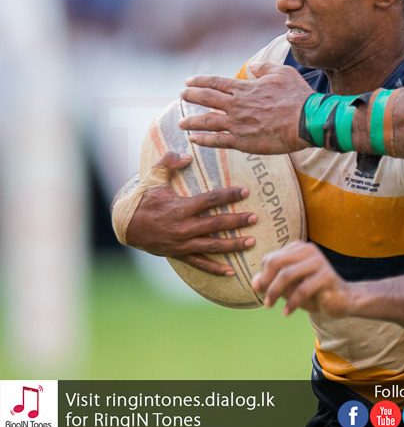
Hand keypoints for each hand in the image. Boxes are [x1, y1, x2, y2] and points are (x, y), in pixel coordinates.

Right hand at [126, 152, 255, 275]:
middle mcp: (183, 227)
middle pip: (216, 224)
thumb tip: (186, 155)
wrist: (125, 225)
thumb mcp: (153, 178)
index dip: (228, 195)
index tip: (245, 192)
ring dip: (233, 245)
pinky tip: (231, 271)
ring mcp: (182, 243)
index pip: (210, 200)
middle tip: (255, 218)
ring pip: (212, 246)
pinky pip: (199, 263)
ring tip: (251, 242)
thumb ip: (168, 162)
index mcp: (180, 208)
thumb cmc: (143, 199)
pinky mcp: (179, 254)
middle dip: (237, 221)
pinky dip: (215, 269)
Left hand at [179, 63, 313, 153]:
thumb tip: (252, 67)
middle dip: (191, 96)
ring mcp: (237, 124)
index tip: (189, 81)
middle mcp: (236, 105)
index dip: (200, 81)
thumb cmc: (297, 96)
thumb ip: (264, 68)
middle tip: (181, 95)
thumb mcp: (282, 73)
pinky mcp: (242, 142)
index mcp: (245, 89)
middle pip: (206, 99)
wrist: (305, 121)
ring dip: (191, 121)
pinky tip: (194, 139)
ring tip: (181, 122)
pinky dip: (204, 140)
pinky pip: (217, 141)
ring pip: (207, 121)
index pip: (216, 83)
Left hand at [251, 240, 355, 316]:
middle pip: (276, 262)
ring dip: (275, 292)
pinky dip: (291, 303)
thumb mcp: (288, 287)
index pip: (271, 259)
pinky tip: (286, 312)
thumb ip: (270, 282)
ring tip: (270, 306)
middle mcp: (309, 250)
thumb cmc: (311, 292)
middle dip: (266, 283)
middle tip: (265, 301)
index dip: (263, 277)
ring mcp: (319, 261)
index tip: (261, 292)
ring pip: (287, 274)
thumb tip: (254, 283)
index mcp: (298, 248)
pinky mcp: (327, 276)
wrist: (340, 300)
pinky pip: (302, 289)